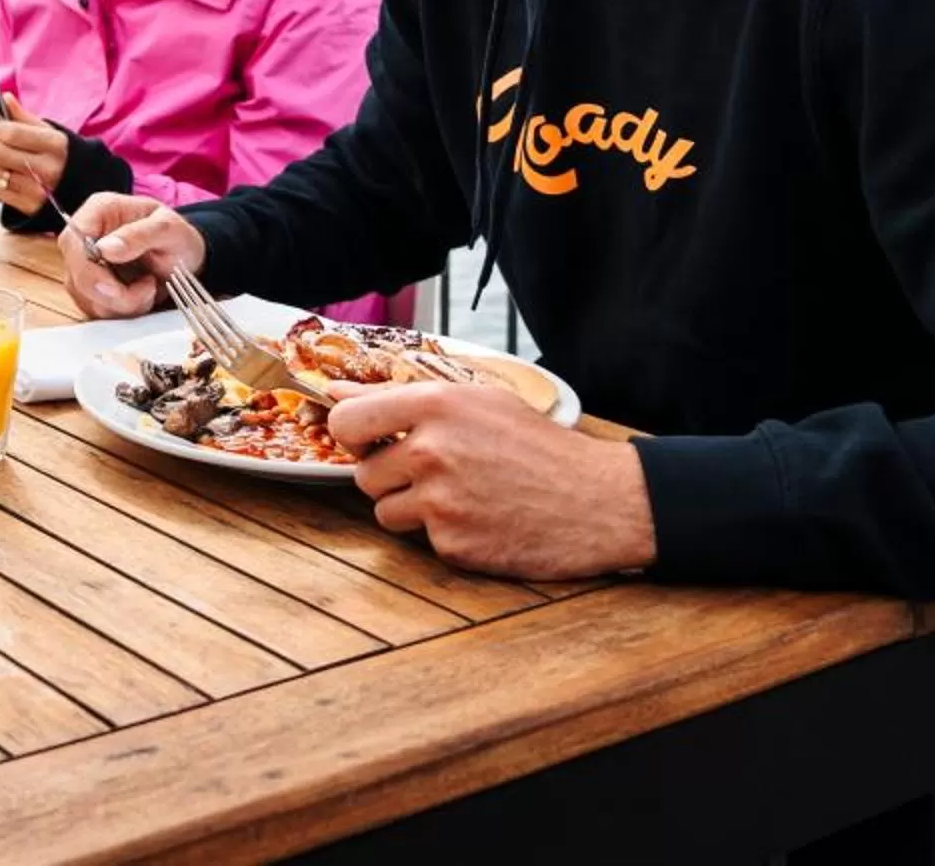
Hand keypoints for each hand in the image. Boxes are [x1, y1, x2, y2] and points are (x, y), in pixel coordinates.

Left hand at [0, 95, 67, 215]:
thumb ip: (23, 117)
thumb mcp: (47, 132)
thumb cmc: (58, 154)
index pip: (14, 133)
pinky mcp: (30, 206)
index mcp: (54, 144)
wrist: (78, 186)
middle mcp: (48, 168)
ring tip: (4, 161)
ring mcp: (39, 190)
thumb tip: (4, 98)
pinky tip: (10, 177)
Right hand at [57, 192, 204, 317]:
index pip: (72, 240)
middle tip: (146, 288)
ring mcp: (86, 264)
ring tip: (149, 287)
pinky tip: (141, 296)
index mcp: (99, 211)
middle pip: (76, 273)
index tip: (116, 287)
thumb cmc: (177, 236)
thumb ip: (138, 236)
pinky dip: (122, 311)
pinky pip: (96, 309)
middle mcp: (86, 236)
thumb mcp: (168, 230)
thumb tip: (105, 249)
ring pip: (85, 297)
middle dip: (111, 293)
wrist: (186, 258)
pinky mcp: (92, 288)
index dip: (87, 268)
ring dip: (121, 303)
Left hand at [327, 382, 655, 580]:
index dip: (354, 435)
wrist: (599, 501)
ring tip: (461, 496)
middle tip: (435, 472)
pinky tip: (482, 520)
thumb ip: (402, 396)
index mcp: (435, 406)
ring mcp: (440, 502)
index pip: (346, 420)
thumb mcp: (480, 401)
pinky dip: (445, 534)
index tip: (371, 441)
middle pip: (363, 473)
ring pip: (385, 511)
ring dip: (412, 508)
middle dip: (390, 476)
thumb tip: (336, 390)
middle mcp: (431, 451)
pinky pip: (422, 540)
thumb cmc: (539, 446)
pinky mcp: (453, 545)